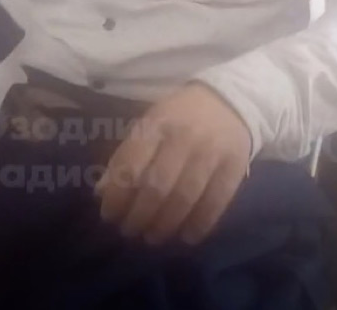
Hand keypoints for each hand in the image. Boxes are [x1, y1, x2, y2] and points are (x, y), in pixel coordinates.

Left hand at [95, 82, 250, 244]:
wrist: (228, 100)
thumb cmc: (177, 117)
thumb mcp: (147, 126)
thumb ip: (125, 157)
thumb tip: (101, 193)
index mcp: (155, 124)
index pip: (131, 165)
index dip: (117, 196)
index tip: (109, 216)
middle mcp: (182, 137)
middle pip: (157, 187)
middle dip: (139, 216)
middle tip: (129, 231)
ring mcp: (211, 151)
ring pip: (185, 197)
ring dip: (165, 224)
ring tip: (153, 237)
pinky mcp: (235, 165)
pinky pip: (216, 201)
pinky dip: (200, 223)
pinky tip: (187, 236)